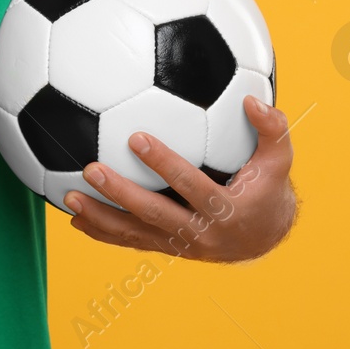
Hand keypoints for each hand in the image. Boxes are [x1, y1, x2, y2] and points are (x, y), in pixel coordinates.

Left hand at [63, 95, 298, 262]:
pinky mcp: (168, 248)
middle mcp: (201, 232)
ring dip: (101, 217)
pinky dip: (103, 232)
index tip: (135, 138)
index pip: (190, 185)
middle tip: (91, 170)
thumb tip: (252, 101)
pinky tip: (75, 218)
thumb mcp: (279, 160)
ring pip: (136, 233)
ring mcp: (181, 245)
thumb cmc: (267, 187)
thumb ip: (272, 129)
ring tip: (70, 198)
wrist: (264, 236)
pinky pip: (132, 241)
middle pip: (155, 213)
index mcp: (227, 209)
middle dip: (121, 194)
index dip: (163, 163)